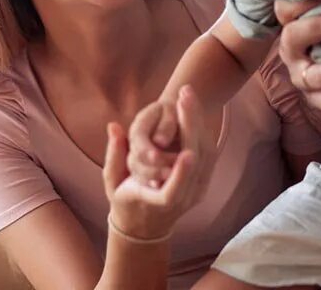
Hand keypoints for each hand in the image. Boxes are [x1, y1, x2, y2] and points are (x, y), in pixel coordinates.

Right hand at [103, 87, 215, 239]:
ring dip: (197, 123)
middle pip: (195, 165)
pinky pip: (208, 154)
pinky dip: (202, 129)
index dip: (181, 176)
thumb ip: (113, 154)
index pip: (172, 193)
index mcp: (155, 203)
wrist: (146, 222)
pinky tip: (194, 108)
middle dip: (190, 128)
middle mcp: (181, 200)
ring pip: (205, 156)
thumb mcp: (112, 181)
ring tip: (188, 96)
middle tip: (183, 99)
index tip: (187, 154)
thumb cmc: (124, 198)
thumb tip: (114, 127)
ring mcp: (196, 192)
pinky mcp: (204, 182)